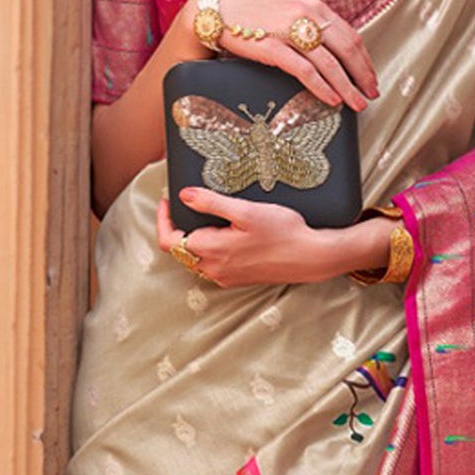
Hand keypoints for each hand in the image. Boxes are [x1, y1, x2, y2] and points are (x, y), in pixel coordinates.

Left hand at [156, 189, 391, 288]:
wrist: (310, 257)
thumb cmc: (283, 232)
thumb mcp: (246, 211)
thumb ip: (211, 203)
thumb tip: (185, 196)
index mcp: (211, 250)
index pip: (169, 240)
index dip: (163, 219)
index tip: (168, 201)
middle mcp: (214, 268)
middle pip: (180, 250)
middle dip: (177, 227)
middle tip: (186, 205)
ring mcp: (225, 276)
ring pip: (194, 258)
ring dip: (192, 239)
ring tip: (205, 216)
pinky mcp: (237, 279)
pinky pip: (211, 264)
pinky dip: (208, 248)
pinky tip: (224, 234)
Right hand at [190, 0, 378, 111]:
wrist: (214, 9)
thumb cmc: (249, 12)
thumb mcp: (286, 9)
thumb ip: (308, 24)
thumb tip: (330, 48)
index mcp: (312, 5)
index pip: (349, 34)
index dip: (364, 59)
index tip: (370, 77)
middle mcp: (306, 14)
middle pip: (346, 49)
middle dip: (362, 75)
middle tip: (370, 94)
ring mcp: (290, 30)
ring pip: (330, 63)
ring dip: (347, 87)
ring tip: (356, 104)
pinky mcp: (273, 47)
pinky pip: (306, 72)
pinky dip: (322, 88)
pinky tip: (331, 100)